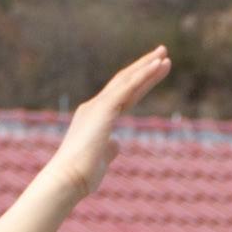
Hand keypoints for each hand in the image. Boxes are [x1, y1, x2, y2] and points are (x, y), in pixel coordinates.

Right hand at [43, 46, 171, 200]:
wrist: (67, 179)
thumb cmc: (82, 175)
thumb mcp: (101, 159)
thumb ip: (109, 148)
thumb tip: (116, 143)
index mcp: (95, 117)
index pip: (122, 96)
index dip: (140, 83)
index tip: (155, 72)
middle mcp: (95, 107)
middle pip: (125, 82)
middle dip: (143, 67)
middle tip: (162, 52)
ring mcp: (98, 106)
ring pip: (127, 80)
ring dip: (146, 65)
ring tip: (164, 53)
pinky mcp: (104, 109)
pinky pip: (128, 86)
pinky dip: (143, 74)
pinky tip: (157, 64)